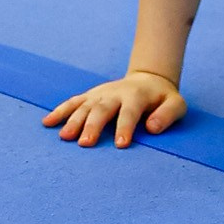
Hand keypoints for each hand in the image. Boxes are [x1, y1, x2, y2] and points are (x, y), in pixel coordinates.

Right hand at [43, 70, 184, 146]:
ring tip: (64, 137)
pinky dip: (59, 111)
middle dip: (93, 125)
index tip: (121, 144)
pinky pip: (73, 103)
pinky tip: (47, 123)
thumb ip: (168, 115)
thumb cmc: (163, 100)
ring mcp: (100, 94)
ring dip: (73, 120)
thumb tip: (152, 128)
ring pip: (84, 106)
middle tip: (85, 143)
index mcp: (137, 97)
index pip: (130, 112)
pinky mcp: (90, 96)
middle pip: (102, 109)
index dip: (125, 127)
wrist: (148, 79)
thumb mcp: (176, 104)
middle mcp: (115, 94)